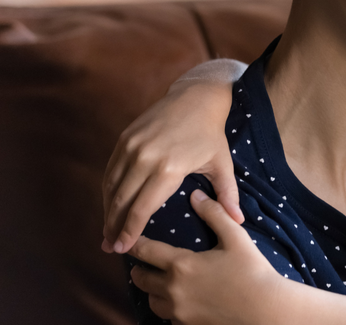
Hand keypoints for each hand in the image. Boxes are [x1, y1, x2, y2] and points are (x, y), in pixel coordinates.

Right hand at [102, 78, 240, 253]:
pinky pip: (110, 170)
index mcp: (169, 169)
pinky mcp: (124, 138)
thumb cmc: (211, 134)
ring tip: (107, 232)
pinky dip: (107, 191)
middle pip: (121, 201)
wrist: (196, 97)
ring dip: (107, 211)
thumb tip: (238, 221)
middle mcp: (145, 158)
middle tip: (110, 248)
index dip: (130, 231)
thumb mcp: (222, 164)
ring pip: (111, 187)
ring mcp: (131, 147)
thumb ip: (227, 195)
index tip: (123, 249)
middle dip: (114, 227)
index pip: (142, 208)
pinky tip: (110, 205)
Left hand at [129, 190, 281, 324]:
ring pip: (152, 301)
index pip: (146, 252)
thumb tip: (196, 195)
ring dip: (152, 291)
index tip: (131, 240)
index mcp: (181, 265)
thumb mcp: (235, 237)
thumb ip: (214, 214)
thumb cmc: (253, 271)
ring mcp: (178, 311)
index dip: (135, 244)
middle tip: (143, 263)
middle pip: (141, 279)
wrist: (265, 310)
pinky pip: (167, 317)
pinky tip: (180, 301)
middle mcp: (173, 290)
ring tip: (160, 283)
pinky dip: (169, 308)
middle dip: (139, 269)